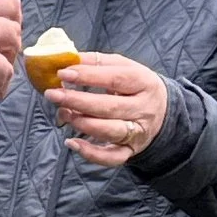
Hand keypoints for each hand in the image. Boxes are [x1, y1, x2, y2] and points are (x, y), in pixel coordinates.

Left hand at [51, 50, 171, 169]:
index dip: (88, 76)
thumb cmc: (134, 85)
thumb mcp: (123, 67)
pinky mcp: (131, 150)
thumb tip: (67, 59)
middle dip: (78, 101)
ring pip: (110, 131)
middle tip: (52, 95)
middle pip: (110, 107)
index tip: (62, 73)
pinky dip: (91, 154)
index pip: (115, 78)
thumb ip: (96, 62)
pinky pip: (112, 157)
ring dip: (81, 123)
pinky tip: (72, 143)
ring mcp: (138, 132)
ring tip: (62, 113)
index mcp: (143, 82)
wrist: (163, 110)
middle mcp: (143, 109)